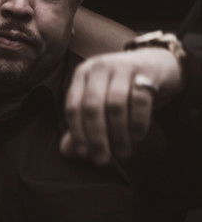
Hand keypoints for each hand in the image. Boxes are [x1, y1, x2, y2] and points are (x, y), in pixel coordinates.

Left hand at [60, 47, 181, 164]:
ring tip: (122, 152)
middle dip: (96, 136)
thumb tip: (66, 152)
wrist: (154, 62)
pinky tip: (137, 137)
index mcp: (81, 74)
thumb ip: (82, 124)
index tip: (83, 153)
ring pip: (115, 104)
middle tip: (102, 159)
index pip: (72, 105)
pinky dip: (138, 122)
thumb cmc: (120, 86)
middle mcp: (98, 68)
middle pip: (92, 106)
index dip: (76, 132)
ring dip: (118, 133)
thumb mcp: (99, 99)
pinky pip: (140, 100)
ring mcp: (121, 67)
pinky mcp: (145, 71)